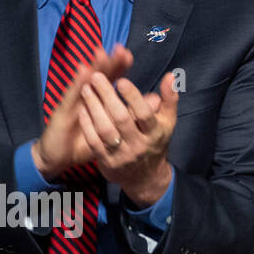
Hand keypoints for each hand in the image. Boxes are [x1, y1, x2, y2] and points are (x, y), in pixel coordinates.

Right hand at [33, 44, 133, 179]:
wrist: (58, 157)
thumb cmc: (86, 141)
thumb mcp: (112, 129)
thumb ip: (134, 113)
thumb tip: (156, 100)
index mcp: (98, 99)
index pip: (111, 79)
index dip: (119, 67)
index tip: (129, 54)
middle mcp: (85, 96)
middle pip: (100, 75)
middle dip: (110, 62)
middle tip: (120, 48)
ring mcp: (73, 102)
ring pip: (85, 81)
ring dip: (94, 66)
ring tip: (102, 52)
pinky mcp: (62, 111)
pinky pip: (71, 95)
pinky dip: (78, 82)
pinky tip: (83, 70)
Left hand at [78, 69, 179, 207]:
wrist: (145, 178)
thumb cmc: (155, 143)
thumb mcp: (168, 123)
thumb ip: (169, 99)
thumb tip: (171, 76)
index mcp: (155, 133)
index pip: (144, 114)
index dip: (133, 97)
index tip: (121, 80)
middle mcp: (138, 144)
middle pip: (121, 119)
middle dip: (107, 96)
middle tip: (96, 77)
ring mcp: (121, 154)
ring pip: (104, 129)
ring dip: (93, 108)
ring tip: (86, 89)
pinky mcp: (106, 161)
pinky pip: (94, 141)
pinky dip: (87, 124)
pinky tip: (82, 109)